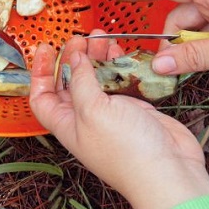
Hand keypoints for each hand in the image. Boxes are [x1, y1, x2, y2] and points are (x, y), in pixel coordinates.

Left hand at [29, 34, 208, 208]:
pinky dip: (118, 64)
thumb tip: (75, 58)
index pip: (42, 97)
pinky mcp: (133, 108)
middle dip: (73, 58)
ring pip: (97, 78)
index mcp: (67, 124)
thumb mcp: (92, 110)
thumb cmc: (126, 151)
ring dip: (96, 57)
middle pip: (71, 82)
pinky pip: (119, 81)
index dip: (40, 72)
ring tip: (101, 38)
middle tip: (79, 38)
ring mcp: (110, 113)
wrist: (168, 170)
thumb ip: (81, 81)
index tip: (45, 48)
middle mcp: (86, 119)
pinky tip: (118, 50)